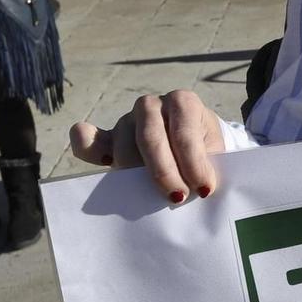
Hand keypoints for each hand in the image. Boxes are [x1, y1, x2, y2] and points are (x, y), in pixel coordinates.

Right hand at [70, 90, 227, 201]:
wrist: (197, 144)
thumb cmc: (207, 150)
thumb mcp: (216, 153)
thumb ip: (208, 167)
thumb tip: (201, 194)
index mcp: (183, 103)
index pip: (184, 133)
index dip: (194, 163)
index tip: (203, 189)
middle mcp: (153, 105)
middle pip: (150, 137)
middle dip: (164, 171)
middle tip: (177, 198)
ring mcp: (128, 121)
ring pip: (124, 145)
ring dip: (136, 172)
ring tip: (151, 194)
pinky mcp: (111, 139)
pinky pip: (92, 140)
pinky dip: (85, 145)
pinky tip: (100, 160)